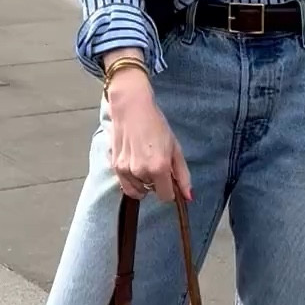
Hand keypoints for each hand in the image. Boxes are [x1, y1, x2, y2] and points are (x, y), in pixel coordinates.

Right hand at [106, 72, 192, 202]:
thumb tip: (188, 196)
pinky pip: (126, 186)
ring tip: (144, 161)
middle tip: (156, 162)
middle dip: (157, 182)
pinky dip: (132, 180)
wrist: (131, 108)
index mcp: (159, 167)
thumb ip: (182, 174)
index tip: (170, 179)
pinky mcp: (115, 167)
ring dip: (143, 181)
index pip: (166, 196)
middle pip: (153, 191)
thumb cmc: (156, 125)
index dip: (171, 190)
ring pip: (139, 189)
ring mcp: (126, 170)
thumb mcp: (175, 148)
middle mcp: (141, 171)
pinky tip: (135, 164)